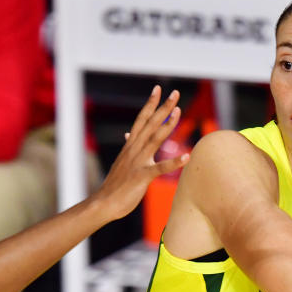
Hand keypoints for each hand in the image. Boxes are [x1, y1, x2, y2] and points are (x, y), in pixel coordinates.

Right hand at [92, 86, 189, 219]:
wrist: (104, 203)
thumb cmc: (116, 184)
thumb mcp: (122, 161)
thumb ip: (128, 147)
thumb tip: (128, 135)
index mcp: (130, 145)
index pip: (141, 119)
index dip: (150, 104)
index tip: (158, 89)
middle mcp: (134, 149)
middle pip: (150, 124)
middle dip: (163, 108)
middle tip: (175, 93)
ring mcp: (137, 162)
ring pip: (154, 140)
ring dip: (167, 125)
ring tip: (178, 112)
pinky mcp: (142, 177)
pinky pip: (160, 168)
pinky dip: (173, 162)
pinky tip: (186, 157)